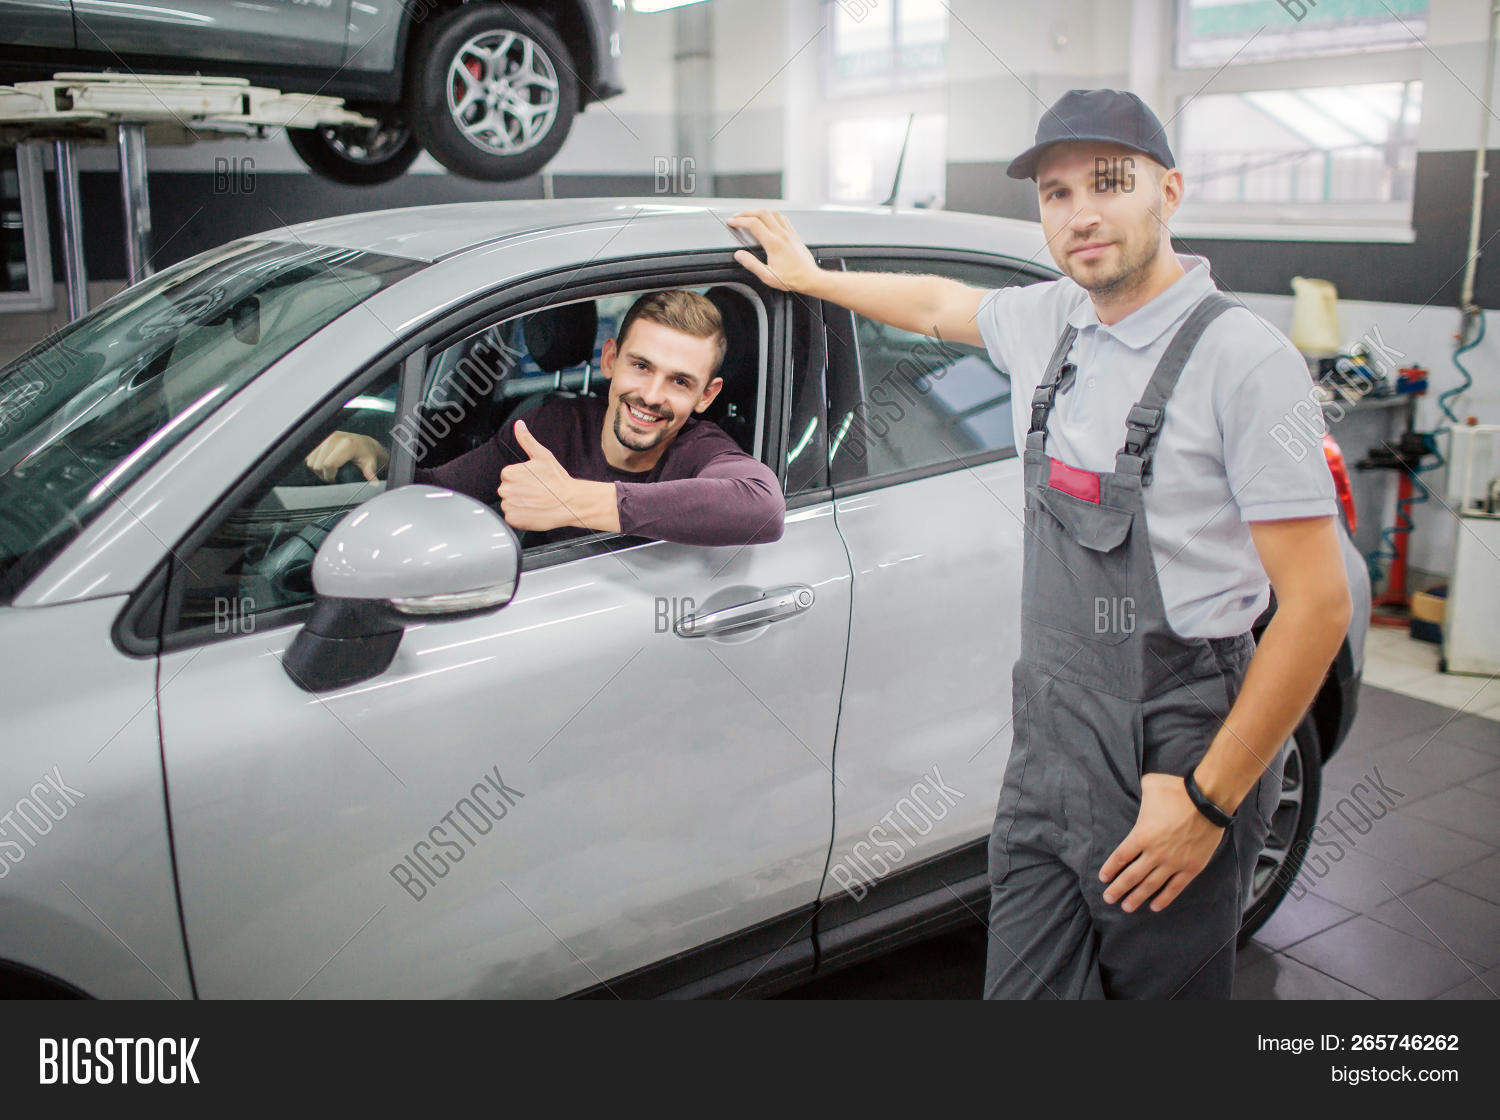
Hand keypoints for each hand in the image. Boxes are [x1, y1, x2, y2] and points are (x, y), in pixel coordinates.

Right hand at [305, 431, 387, 482]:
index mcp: (346, 444)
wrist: (362, 442)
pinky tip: (323, 462)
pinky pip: (308, 455)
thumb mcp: (370, 463)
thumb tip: (374, 483)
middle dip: (324, 474)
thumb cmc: (366, 453)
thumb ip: (370, 473)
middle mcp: (333, 438)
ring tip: (329, 470)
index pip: (328, 464)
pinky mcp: (318, 437)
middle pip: (318, 465)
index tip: (335, 479)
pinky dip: (313, 462)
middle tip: (333, 476)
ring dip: (318, 469)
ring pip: (311, 461)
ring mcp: (324, 436)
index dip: (330, 476)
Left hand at [497, 420, 581, 530]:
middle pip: (507, 490)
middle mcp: (505, 489)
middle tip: (536, 492)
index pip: (508, 476)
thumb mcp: (542, 456)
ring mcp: (509, 505)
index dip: (522, 479)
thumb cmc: (557, 480)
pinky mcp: (513, 519)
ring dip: (520, 504)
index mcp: (509, 472)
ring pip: (509, 503)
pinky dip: (521, 516)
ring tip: (536, 502)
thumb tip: (519, 425)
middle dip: (519, 491)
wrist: (569, 502)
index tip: (533, 481)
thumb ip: (526, 440)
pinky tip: (533, 511)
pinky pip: (512, 517)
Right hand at [726, 209, 822, 293]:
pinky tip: (769, 220)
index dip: (739, 221)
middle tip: (738, 216)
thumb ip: (752, 264)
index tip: (732, 222)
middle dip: (747, 212)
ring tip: (750, 216)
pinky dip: (772, 215)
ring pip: (773, 213)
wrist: (810, 278)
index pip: (753, 224)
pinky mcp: (794, 235)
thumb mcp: (768, 276)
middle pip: (762, 213)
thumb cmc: (792, 279)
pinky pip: (782, 218)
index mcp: (774, 243)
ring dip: (759, 211)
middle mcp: (782, 235)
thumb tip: (739, 255)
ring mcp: (789, 233)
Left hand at [1099, 772, 1225, 912]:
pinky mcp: (1190, 868)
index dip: (1110, 869)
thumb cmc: (1177, 792)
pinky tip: (1155, 906)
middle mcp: (1154, 853)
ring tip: (1127, 907)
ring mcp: (1173, 863)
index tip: (1103, 878)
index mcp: (1141, 835)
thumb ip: (1141, 790)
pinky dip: (1164, 898)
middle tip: (1108, 898)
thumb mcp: (1151, 785)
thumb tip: (1140, 787)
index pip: (1120, 858)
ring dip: (1137, 897)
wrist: (1208, 802)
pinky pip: (1174, 888)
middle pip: (1131, 876)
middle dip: (1118, 889)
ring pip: (1150, 886)